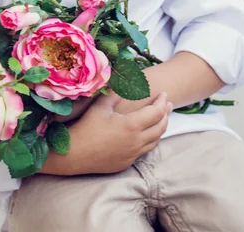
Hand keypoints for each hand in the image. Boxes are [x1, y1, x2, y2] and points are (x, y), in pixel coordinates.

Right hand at [39, 92, 171, 175]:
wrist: (75, 154)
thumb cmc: (87, 127)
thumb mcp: (101, 106)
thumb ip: (115, 93)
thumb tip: (123, 81)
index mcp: (132, 125)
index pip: (156, 112)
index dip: (162, 102)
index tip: (164, 94)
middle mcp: (137, 141)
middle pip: (160, 127)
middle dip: (166, 114)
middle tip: (168, 105)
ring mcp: (133, 154)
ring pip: (155, 141)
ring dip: (161, 128)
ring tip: (162, 119)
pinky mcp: (127, 162)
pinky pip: (145, 150)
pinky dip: (151, 140)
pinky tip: (147, 135)